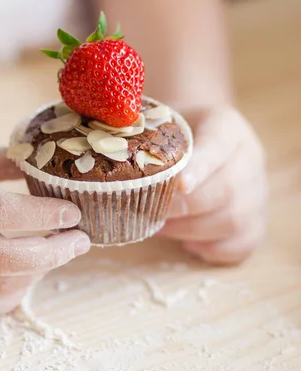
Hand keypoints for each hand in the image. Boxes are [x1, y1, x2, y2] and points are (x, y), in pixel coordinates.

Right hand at [0, 138, 89, 317]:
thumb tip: (37, 167)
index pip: (2, 214)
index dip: (43, 217)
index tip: (72, 212)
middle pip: (4, 258)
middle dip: (53, 253)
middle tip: (80, 240)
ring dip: (37, 273)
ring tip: (60, 253)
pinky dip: (9, 297)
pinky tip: (27, 279)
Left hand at [159, 107, 266, 263]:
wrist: (203, 136)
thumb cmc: (176, 132)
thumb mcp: (165, 120)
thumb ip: (147, 135)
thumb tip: (112, 158)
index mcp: (228, 125)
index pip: (219, 143)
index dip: (201, 167)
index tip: (179, 185)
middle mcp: (250, 156)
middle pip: (227, 189)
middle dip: (185, 208)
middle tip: (151, 214)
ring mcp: (258, 190)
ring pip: (234, 219)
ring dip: (191, 230)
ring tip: (159, 228)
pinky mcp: (257, 219)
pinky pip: (243, 243)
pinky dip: (213, 249)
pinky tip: (188, 243)